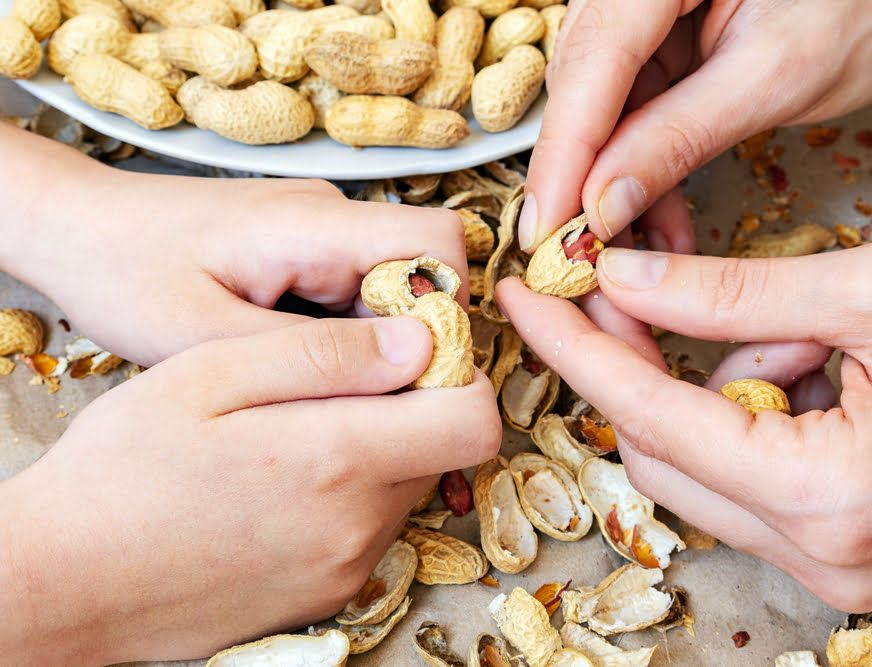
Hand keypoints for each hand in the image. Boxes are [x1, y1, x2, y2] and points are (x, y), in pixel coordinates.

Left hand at [0, 122, 467, 365]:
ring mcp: (320, 231)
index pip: (439, 242)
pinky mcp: (306, 250)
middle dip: (413, 344)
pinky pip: (356, 295)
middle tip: (366, 407)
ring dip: (376, 347)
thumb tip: (410, 371)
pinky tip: (304, 374)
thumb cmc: (123, 274)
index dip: (452, 310)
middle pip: (425, 273)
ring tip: (324, 394)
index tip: (419, 377)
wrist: (72, 229)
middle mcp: (332, 216)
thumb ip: (307, 356)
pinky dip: (349, 340)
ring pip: (393, 291)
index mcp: (313, 224)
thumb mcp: (202, 337)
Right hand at [0, 317, 500, 664]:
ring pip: (408, 486)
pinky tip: (286, 482)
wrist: (66, 581)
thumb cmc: (122, 469)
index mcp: (339, 458)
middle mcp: (359, 523)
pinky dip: (352, 496)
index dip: (457, 375)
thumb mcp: (211, 374)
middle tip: (339, 385)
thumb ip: (325, 354)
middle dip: (413, 408)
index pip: (473, 419)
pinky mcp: (329, 593)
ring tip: (298, 433)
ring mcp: (346, 566)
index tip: (410, 350)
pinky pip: (372, 529)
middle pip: (443, 450)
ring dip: (379, 451)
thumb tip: (416, 341)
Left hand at [496, 242, 871, 610]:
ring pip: (703, 471)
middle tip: (618, 290)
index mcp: (830, 495)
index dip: (578, 351)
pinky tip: (809, 373)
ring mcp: (836, 571)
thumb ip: (732, 292)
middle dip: (634, 365)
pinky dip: (748, 420)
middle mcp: (824, 556)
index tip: (525, 301)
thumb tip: (623, 281)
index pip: (654, 415)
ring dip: (707, 391)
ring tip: (792, 333)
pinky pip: (749, 485)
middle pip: (667, 452)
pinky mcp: (844, 560)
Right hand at [519, 0, 871, 252]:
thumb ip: (681, 136)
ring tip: (638, 246)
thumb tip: (603, 202)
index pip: (591, 64)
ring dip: (616, 184)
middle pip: (581, 87)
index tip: (545, 229)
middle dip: (581, 177)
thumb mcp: (775, 77)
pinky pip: (633, 112)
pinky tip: (660, 216)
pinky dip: (644, 169)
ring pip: (602, 108)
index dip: (562, 155)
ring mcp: (647, 13)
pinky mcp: (663, 45)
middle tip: (575, 254)